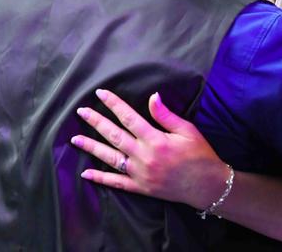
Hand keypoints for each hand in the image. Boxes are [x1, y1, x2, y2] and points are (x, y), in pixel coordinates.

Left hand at [71, 89, 229, 209]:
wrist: (206, 185)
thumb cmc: (199, 154)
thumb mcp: (187, 130)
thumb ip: (166, 115)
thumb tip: (152, 97)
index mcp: (155, 139)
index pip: (128, 117)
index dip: (113, 104)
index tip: (100, 93)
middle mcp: (143, 156)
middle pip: (114, 135)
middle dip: (96, 122)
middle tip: (81, 112)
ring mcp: (140, 173)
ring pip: (110, 158)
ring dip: (91, 147)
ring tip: (75, 139)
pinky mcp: (140, 188)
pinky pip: (116, 182)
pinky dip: (100, 178)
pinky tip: (86, 173)